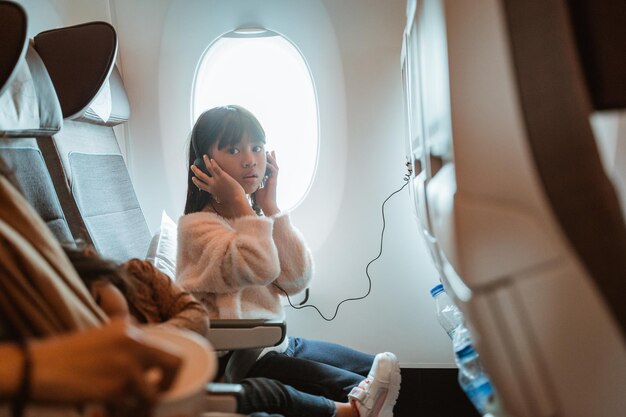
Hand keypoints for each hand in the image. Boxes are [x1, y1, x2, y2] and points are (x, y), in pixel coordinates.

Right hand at [29, 319, 181, 416]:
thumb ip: (125, 339)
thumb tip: (146, 354)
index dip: (169, 370)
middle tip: (156, 396)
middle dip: (169, 385)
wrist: (35, 366)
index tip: (161, 381)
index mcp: (129, 330)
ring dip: (144, 407)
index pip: (168, 348)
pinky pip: (133, 409)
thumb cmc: (63, 355)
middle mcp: (133, 344)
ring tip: (128, 410)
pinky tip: (109, 413)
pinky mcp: (114, 389)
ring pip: (154, 395)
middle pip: (175, 364)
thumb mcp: (101, 335)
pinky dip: (126, 415)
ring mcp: (126, 366)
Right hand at [191, 155, 245, 204]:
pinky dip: (213, 163)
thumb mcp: (221, 200)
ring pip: (209, 168)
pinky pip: (216, 168)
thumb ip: (218, 197)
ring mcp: (217, 179)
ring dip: (206, 161)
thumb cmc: (231, 200)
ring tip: (204, 156)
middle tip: (192, 166)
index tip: (193, 178)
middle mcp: (212, 184)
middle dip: (196, 170)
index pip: (201, 185)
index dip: (196, 181)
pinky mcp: (223, 176)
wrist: (236, 199)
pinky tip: (212, 159)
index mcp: (211, 190)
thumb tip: (218, 200)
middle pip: (201, 176)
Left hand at [255, 150, 279, 215]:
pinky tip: (267, 163)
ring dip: (272, 160)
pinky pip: (274, 171)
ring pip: (275, 166)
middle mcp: (272, 179)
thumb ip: (254, 184)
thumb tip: (248, 180)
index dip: (268, 162)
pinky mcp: (274, 181)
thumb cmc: (262, 200)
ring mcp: (274, 180)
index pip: (269, 168)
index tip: (266, 155)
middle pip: (274, 165)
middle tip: (270, 150)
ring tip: (269, 153)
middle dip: (272, 158)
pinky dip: (271, 166)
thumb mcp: (256, 189)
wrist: (266, 205)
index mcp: (268, 180)